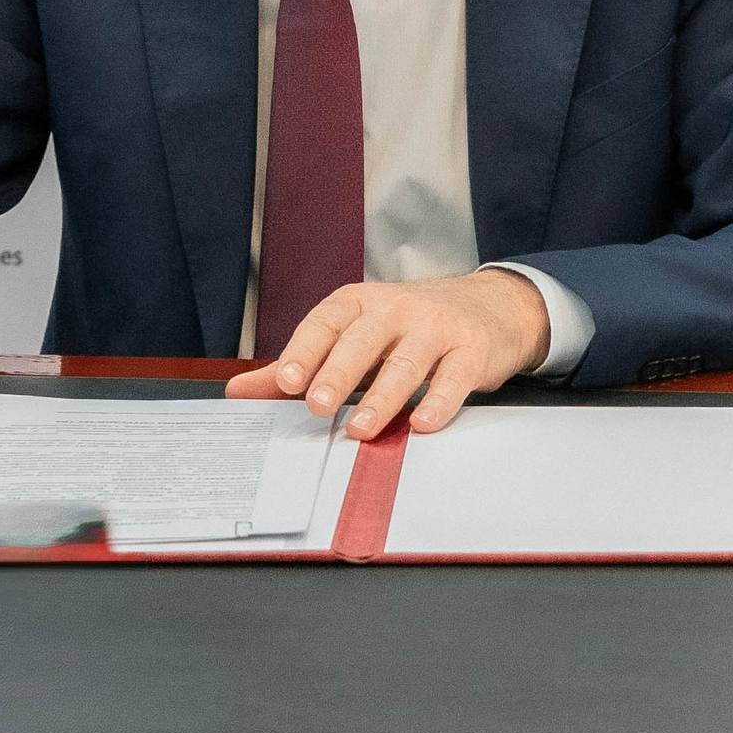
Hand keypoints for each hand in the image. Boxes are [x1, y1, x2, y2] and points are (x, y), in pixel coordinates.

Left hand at [225, 271, 551, 438]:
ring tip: (362, 428)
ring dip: (383, 396)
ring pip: (408, 361)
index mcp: (363, 304)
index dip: (305, 349)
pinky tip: (422, 422)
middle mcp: (399, 309)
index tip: (284, 380)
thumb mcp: (356, 333)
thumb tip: (239, 391)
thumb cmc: (411, 325)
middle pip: (364, 339)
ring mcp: (439, 327)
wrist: (493, 306)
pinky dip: (439, 400)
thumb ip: (301, 364)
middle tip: (317, 405)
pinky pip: (455, 376)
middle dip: (339, 372)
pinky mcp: (472, 349)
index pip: (328, 320)